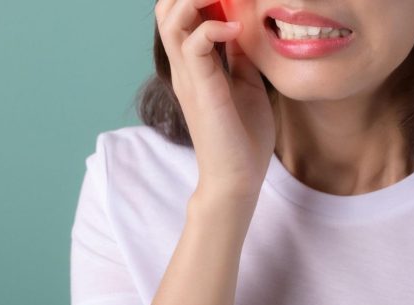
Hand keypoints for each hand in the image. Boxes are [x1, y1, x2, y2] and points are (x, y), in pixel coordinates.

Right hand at [155, 0, 276, 198]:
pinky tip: (235, 29)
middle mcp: (184, 66)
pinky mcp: (200, 88)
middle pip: (167, 10)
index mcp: (194, 64)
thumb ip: (239, 56)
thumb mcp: (246, 84)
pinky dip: (214, 27)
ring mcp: (188, 76)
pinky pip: (194, 44)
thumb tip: (242, 28)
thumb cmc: (243, 136)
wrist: (237, 178)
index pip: (181, 14)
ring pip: (172, 19)